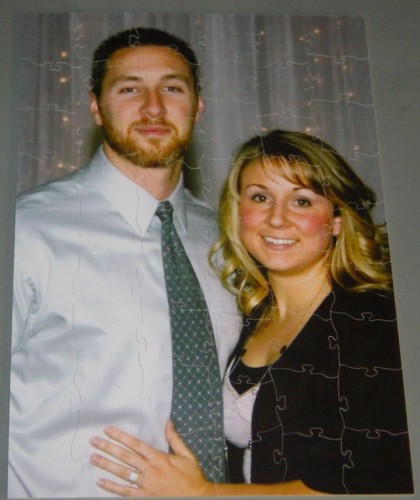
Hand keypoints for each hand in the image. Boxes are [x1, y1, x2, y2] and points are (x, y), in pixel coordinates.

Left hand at [90, 421, 212, 496]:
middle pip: (125, 456)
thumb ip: (175, 439)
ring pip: (123, 473)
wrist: (197, 497)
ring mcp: (146, 484)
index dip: (121, 436)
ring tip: (94, 457)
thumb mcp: (187, 455)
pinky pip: (126, 492)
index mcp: (159, 458)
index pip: (136, 444)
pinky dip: (112, 487)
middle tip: (94, 441)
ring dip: (107, 465)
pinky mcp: (145, 496)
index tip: (108, 430)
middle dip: (109, 448)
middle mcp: (150, 470)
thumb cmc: (192, 476)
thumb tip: (168, 422)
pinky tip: (101, 482)